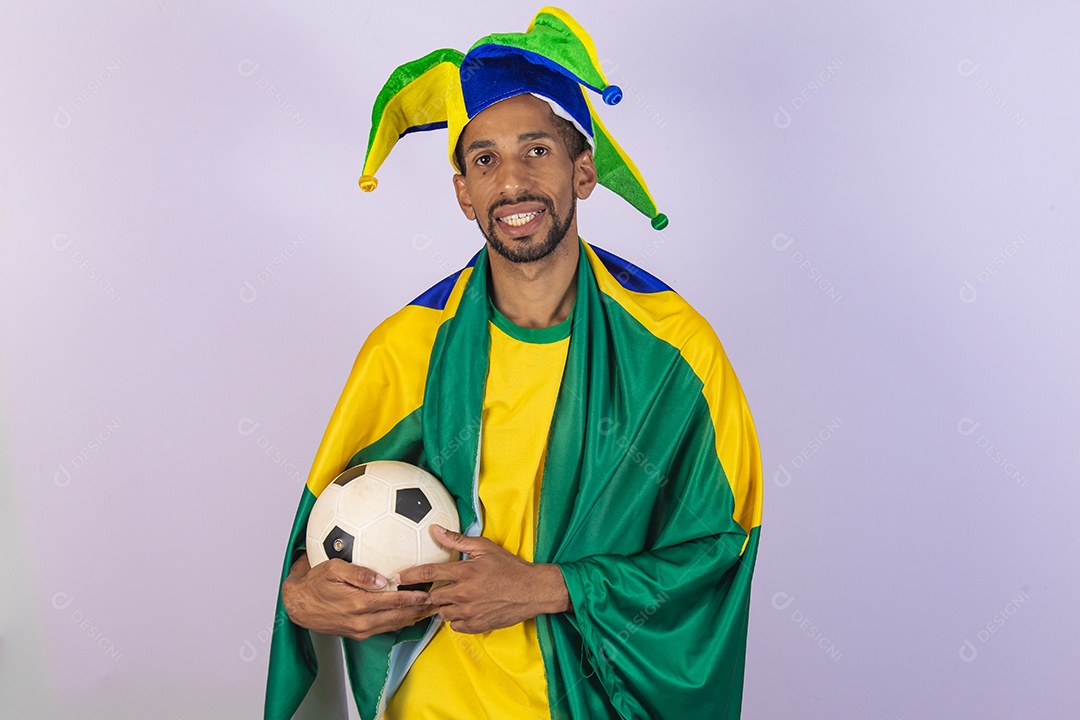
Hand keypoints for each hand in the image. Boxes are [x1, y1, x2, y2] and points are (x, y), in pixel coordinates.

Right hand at [281, 555, 434, 640]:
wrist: (298, 606)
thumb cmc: (315, 583)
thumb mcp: (333, 569)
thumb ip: (359, 573)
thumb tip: (382, 579)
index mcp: (359, 604)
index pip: (394, 602)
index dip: (415, 597)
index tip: (431, 591)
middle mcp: (362, 621)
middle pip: (400, 617)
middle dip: (421, 610)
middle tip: (439, 601)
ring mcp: (360, 630)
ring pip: (394, 626)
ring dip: (413, 618)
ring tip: (430, 609)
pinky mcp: (358, 634)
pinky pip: (384, 628)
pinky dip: (400, 622)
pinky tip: (409, 615)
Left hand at [395, 525, 570, 633]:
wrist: (532, 590)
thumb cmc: (510, 567)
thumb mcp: (485, 548)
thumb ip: (457, 541)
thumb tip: (435, 530)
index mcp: (465, 573)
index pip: (429, 574)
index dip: (410, 575)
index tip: (398, 577)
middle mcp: (464, 594)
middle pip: (431, 596)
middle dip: (427, 593)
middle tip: (427, 590)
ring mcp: (470, 612)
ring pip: (441, 612)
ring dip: (443, 606)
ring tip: (453, 597)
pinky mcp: (476, 626)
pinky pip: (454, 625)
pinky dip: (455, 618)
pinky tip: (464, 609)